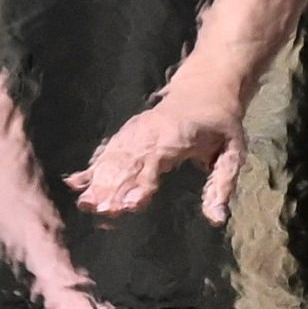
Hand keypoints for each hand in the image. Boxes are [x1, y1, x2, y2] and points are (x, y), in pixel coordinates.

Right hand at [73, 84, 244, 225]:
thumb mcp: (232, 154)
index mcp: (177, 137)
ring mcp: (135, 132)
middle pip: (128, 162)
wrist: (204, 88)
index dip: (141, 183)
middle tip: (100, 212)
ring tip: (86, 205)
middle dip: (113, 187)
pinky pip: (107, 151)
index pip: (155, 161)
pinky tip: (74, 184)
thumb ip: (221, 186)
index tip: (128, 205)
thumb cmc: (220, 125)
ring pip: (113, 158)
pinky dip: (91, 167)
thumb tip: (216, 220)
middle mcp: (150, 133)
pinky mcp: (127, 134)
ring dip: (98, 182)